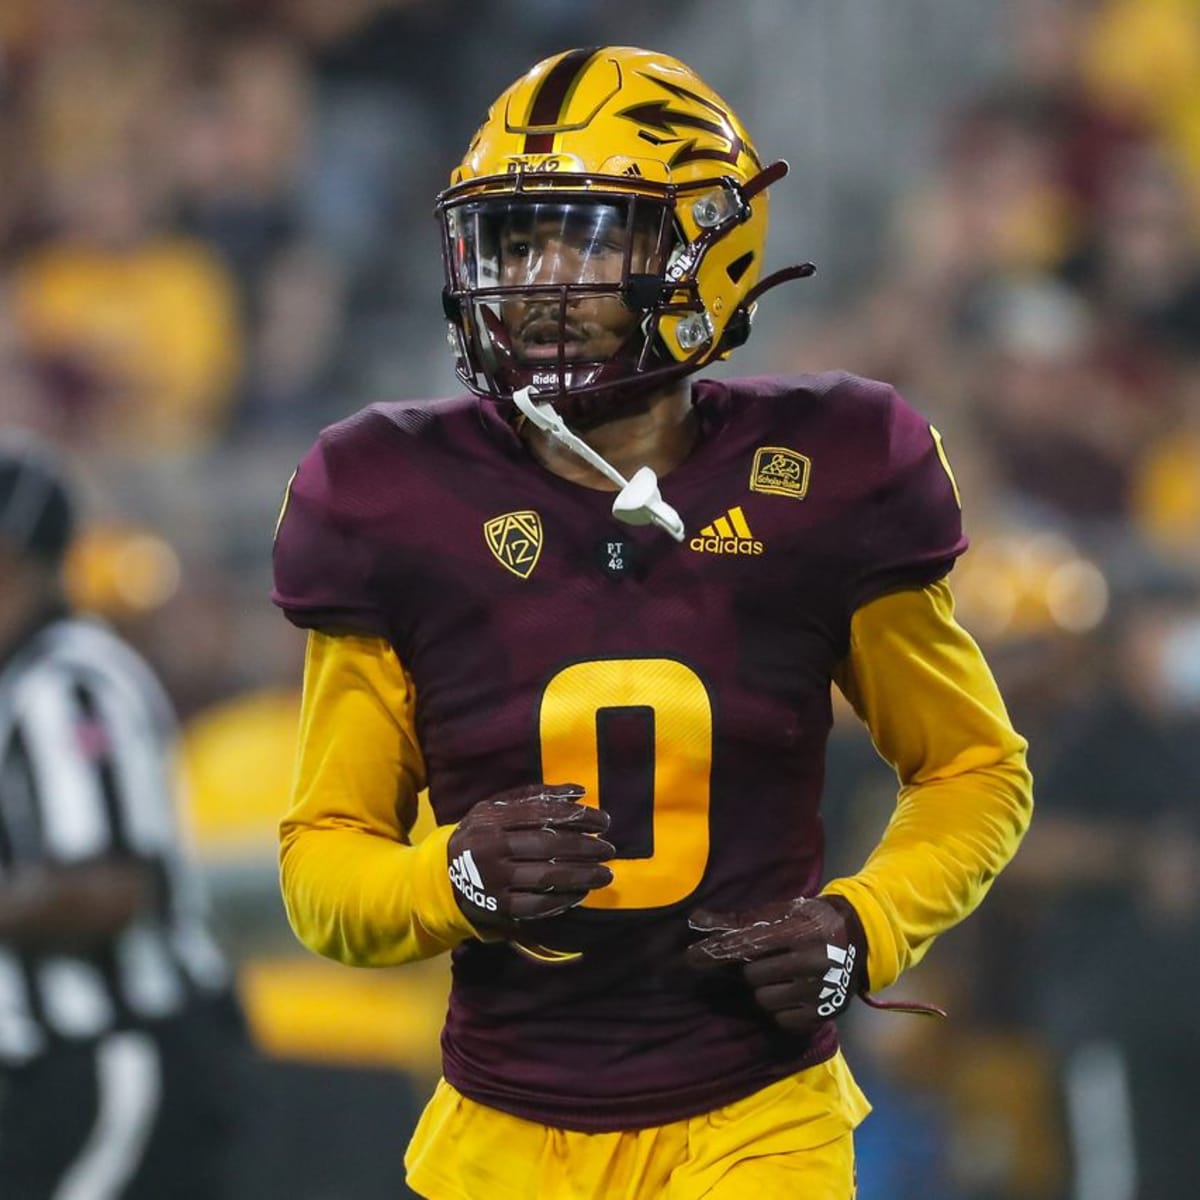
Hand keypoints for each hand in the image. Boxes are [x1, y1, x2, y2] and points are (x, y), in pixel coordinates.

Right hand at [447, 783, 614, 933]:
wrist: (443, 875)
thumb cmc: (481, 835)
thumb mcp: (496, 808)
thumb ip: (536, 796)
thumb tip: (579, 791)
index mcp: (493, 818)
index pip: (543, 814)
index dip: (578, 817)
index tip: (604, 821)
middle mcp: (493, 847)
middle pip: (548, 845)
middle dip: (585, 847)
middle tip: (609, 849)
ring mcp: (495, 879)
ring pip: (546, 876)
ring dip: (582, 875)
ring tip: (605, 874)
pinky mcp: (498, 906)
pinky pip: (537, 904)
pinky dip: (564, 899)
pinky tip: (581, 893)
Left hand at [686, 895, 867, 1035]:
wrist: (860, 935)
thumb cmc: (810, 920)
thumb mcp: (780, 913)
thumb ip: (738, 921)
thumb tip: (696, 920)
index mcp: (800, 932)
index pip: (749, 945)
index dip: (717, 951)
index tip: (690, 958)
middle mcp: (813, 961)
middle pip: (753, 976)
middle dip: (752, 969)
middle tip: (766, 961)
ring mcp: (821, 990)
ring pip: (765, 1000)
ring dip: (764, 989)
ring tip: (779, 976)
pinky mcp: (826, 1012)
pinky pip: (782, 1019)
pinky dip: (780, 1008)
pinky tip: (791, 992)